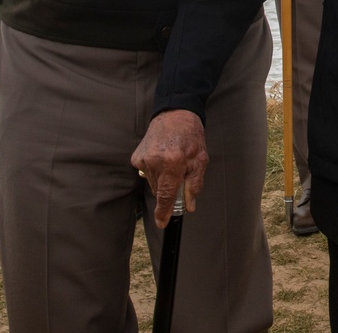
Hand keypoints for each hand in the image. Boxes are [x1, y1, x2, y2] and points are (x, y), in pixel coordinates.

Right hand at [131, 110, 207, 228]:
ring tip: (172, 161)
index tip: (162, 223)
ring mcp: (144, 159)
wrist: (175, 114)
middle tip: (179, 175)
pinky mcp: (136, 156)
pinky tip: (162, 156)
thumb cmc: (191, 136)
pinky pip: (146, 173)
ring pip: (153, 183)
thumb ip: (195, 184)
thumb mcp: (201, 159)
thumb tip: (189, 206)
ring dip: (162, 179)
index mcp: (173, 163)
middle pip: (160, 190)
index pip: (166, 195)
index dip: (164, 212)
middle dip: (169, 189)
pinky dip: (154, 170)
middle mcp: (155, 161)